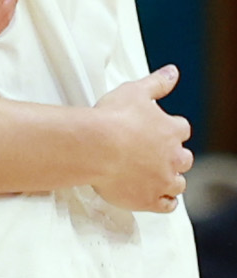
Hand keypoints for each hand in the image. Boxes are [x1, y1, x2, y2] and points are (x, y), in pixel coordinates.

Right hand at [89, 65, 194, 213]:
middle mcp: (173, 157)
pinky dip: (164, 201)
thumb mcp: (135, 91)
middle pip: (183, 159)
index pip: (181, 129)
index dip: (170, 130)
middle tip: (155, 154)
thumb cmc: (112, 118)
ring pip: (178, 183)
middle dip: (173, 157)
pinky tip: (157, 197)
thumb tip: (173, 72)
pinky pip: (166, 205)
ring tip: (155, 176)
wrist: (95, 147)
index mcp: (172, 130)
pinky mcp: (150, 199)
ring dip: (170, 180)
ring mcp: (163, 180)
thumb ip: (157, 83)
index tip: (158, 130)